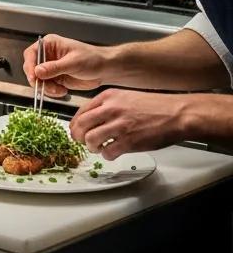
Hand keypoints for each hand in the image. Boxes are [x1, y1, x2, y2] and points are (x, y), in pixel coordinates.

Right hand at [22, 34, 110, 97]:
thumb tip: (37, 71)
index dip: (29, 65)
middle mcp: (47, 56)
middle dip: (38, 80)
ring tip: (60, 90)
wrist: (105, 70)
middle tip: (46, 87)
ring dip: (46, 88)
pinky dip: (52, 92)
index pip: (31, 53)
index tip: (33, 77)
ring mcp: (51, 68)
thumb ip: (54, 67)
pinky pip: (47, 87)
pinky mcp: (56, 79)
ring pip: (39, 80)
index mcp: (49, 45)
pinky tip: (62, 91)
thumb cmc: (92, 59)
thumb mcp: (73, 62)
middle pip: (32, 68)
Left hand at [70, 88, 187, 159]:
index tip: (76, 131)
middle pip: (81, 126)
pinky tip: (112, 152)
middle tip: (82, 142)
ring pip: (91, 140)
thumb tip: (91, 118)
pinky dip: (107, 155)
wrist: (177, 113)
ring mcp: (120, 126)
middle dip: (78, 137)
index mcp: (108, 97)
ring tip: (98, 148)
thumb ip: (107, 106)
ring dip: (92, 147)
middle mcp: (111, 109)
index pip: (81, 112)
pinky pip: (108, 152)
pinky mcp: (130, 141)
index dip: (75, 125)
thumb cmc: (154, 106)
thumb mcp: (125, 97)